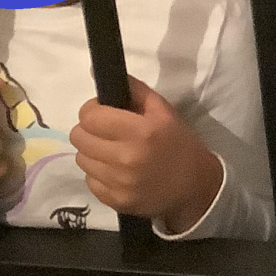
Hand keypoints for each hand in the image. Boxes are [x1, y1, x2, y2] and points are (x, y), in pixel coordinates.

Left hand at [71, 77, 224, 233]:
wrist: (196, 187)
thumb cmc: (179, 144)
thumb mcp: (164, 111)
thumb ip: (134, 90)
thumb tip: (100, 74)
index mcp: (142, 131)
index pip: (90, 116)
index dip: (93, 110)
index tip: (104, 112)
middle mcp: (127, 158)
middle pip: (79, 137)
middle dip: (90, 130)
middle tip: (106, 133)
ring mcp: (120, 183)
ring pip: (81, 159)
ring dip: (93, 153)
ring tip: (112, 153)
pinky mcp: (115, 201)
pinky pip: (89, 181)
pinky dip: (99, 174)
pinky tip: (116, 172)